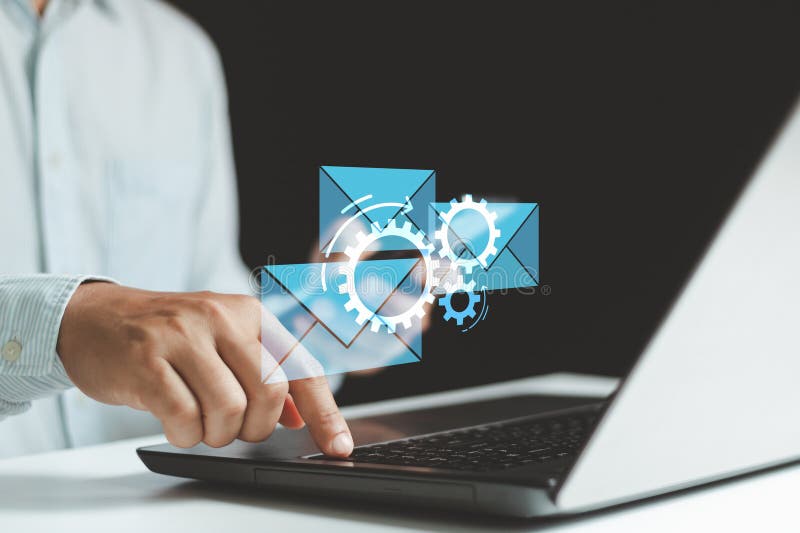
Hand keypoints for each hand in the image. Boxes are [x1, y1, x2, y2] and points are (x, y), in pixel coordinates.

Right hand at [56, 283, 352, 455]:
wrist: (96, 319)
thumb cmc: (168, 336)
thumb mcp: (225, 343)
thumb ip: (266, 374)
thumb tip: (302, 416)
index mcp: (251, 312)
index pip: (302, 366)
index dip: (324, 412)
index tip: (338, 446)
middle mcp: (223, 316)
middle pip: (271, 391)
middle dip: (258, 427)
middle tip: (236, 428)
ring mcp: (183, 334)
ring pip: (229, 409)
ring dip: (218, 435)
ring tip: (202, 424)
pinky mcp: (147, 359)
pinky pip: (185, 418)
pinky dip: (187, 436)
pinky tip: (178, 424)